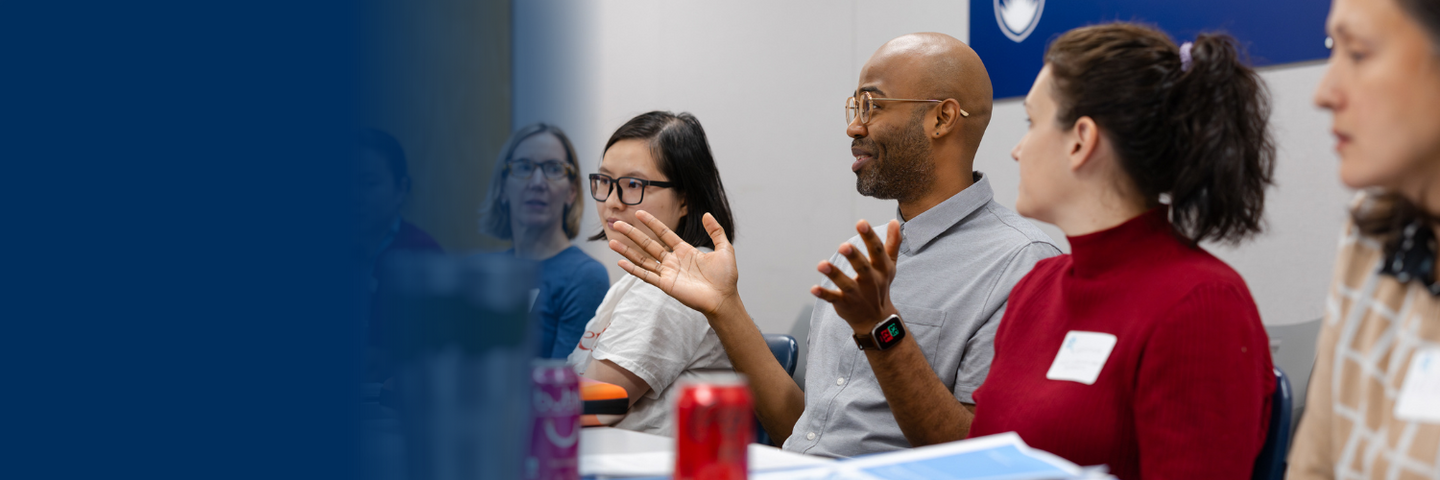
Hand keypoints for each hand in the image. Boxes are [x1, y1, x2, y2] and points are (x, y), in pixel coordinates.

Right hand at [608, 210, 739, 316]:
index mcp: (685, 251)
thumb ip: (715, 231)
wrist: (724, 298)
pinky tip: (621, 262)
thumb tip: (707, 214)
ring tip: (612, 242)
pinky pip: (646, 276)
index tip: (640, 213)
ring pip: (643, 259)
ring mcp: (668, 273)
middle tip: (617, 223)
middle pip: (648, 244)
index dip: (652, 223)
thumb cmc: (726, 277)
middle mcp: (673, 261)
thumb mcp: (724, 248)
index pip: (664, 234)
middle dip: (632, 234)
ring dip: (627, 251)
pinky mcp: (666, 285)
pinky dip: (633, 269)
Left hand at [811, 220, 901, 333]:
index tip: (861, 223)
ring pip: (846, 284)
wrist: (877, 319)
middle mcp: (871, 281)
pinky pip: (833, 299)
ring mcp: (857, 294)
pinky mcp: (844, 304)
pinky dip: (824, 294)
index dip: (869, 237)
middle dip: (854, 257)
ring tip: (821, 265)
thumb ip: (892, 244)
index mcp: (882, 269)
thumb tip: (895, 221)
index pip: (877, 251)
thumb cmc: (881, 286)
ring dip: (834, 274)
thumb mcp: (889, 265)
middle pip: (863, 268)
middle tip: (843, 245)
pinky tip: (813, 289)